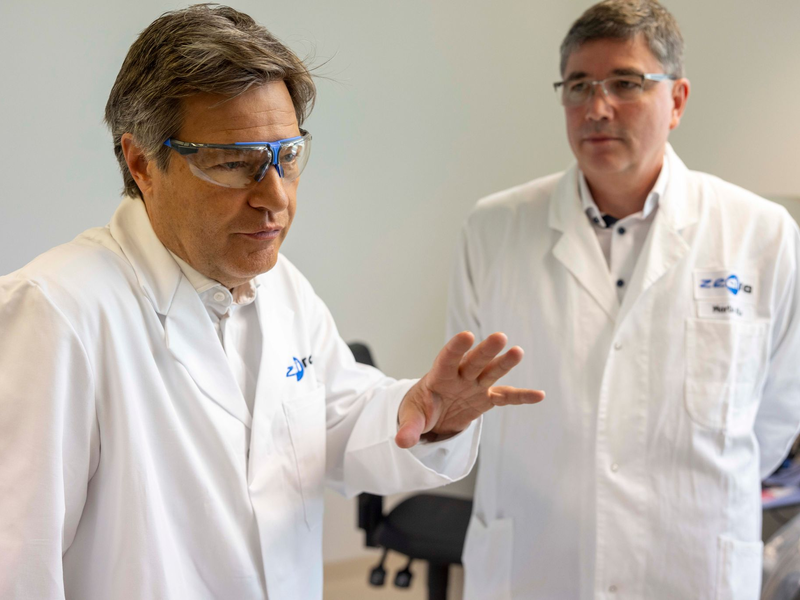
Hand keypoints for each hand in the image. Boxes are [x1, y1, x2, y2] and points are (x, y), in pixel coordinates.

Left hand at [395, 331, 544, 448]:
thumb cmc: (419, 410)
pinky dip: (521, 397)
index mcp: (439, 376)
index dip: (456, 348)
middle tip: (499, 337)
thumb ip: (409, 429)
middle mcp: (460, 376)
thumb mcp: (411, 418)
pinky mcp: (485, 398)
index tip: (467, 335)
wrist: (430, 415)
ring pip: (491, 372)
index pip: (447, 359)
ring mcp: (474, 385)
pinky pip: (505, 397)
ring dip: (504, 363)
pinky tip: (539, 395)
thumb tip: (401, 443)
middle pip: (474, 361)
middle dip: (486, 350)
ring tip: (518, 352)